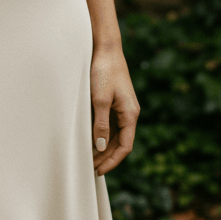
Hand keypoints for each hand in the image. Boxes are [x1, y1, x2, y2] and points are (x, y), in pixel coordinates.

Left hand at [90, 40, 139, 176]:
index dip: (112, 161)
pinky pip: (111, 124)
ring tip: (90, 159)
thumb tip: (101, 148)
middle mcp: (130, 113)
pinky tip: (92, 140)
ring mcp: (123, 107)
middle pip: (121, 143)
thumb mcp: (99, 100)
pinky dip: (103, 135)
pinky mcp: (116, 102)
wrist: (106, 48)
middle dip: (107, 157)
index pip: (125, 147)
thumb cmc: (103, 72)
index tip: (99, 171)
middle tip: (91, 168)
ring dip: (105, 147)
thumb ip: (101, 125)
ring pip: (116, 135)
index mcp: (130, 114)